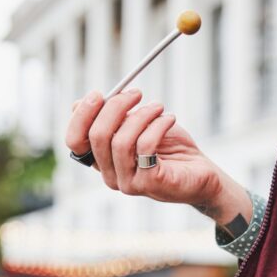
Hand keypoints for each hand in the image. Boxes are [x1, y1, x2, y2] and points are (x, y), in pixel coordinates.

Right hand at [65, 89, 250, 224]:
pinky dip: (157, 125)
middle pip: (96, 137)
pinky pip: (145, 147)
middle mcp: (111, 176)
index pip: (75, 142)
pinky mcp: (150, 183)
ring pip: (121, 141)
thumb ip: (113, 118)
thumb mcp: (138, 127)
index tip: (99, 93)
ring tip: (159, 107)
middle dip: (115, 107)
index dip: (82, 115)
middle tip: (136, 92)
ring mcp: (129, 183)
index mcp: (103, 162)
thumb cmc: (170, 149)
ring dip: (141, 115)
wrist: (200, 173)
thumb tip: (80, 103)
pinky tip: (169, 118)